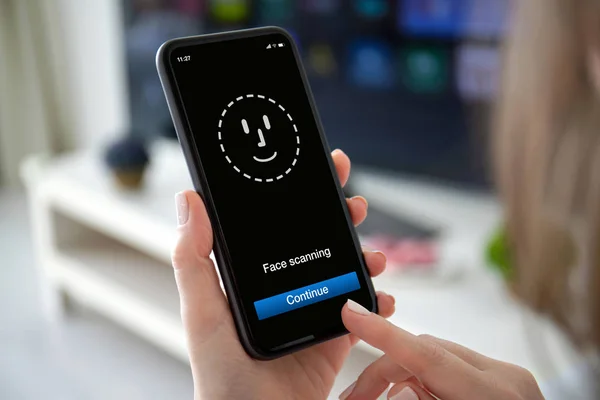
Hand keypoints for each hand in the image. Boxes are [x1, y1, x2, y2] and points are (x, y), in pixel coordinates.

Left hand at [172, 149, 394, 399]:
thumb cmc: (221, 378)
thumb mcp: (202, 313)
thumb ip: (193, 259)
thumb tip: (190, 202)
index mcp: (252, 278)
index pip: (275, 226)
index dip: (296, 196)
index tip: (315, 171)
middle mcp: (283, 289)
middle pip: (315, 241)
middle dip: (338, 218)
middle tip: (352, 202)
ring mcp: (310, 310)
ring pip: (343, 270)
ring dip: (363, 255)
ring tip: (373, 254)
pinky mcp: (333, 337)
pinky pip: (361, 310)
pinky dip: (377, 300)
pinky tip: (382, 296)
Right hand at [339, 301, 544, 399]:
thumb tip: (398, 390)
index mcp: (494, 396)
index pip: (428, 353)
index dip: (384, 333)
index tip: (352, 313)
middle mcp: (504, 378)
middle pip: (427, 352)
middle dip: (384, 370)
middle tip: (353, 396)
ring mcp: (507, 377)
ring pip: (437, 357)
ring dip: (404, 375)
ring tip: (377, 397)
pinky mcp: (505, 381)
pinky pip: (453, 367)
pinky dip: (427, 380)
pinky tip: (412, 395)